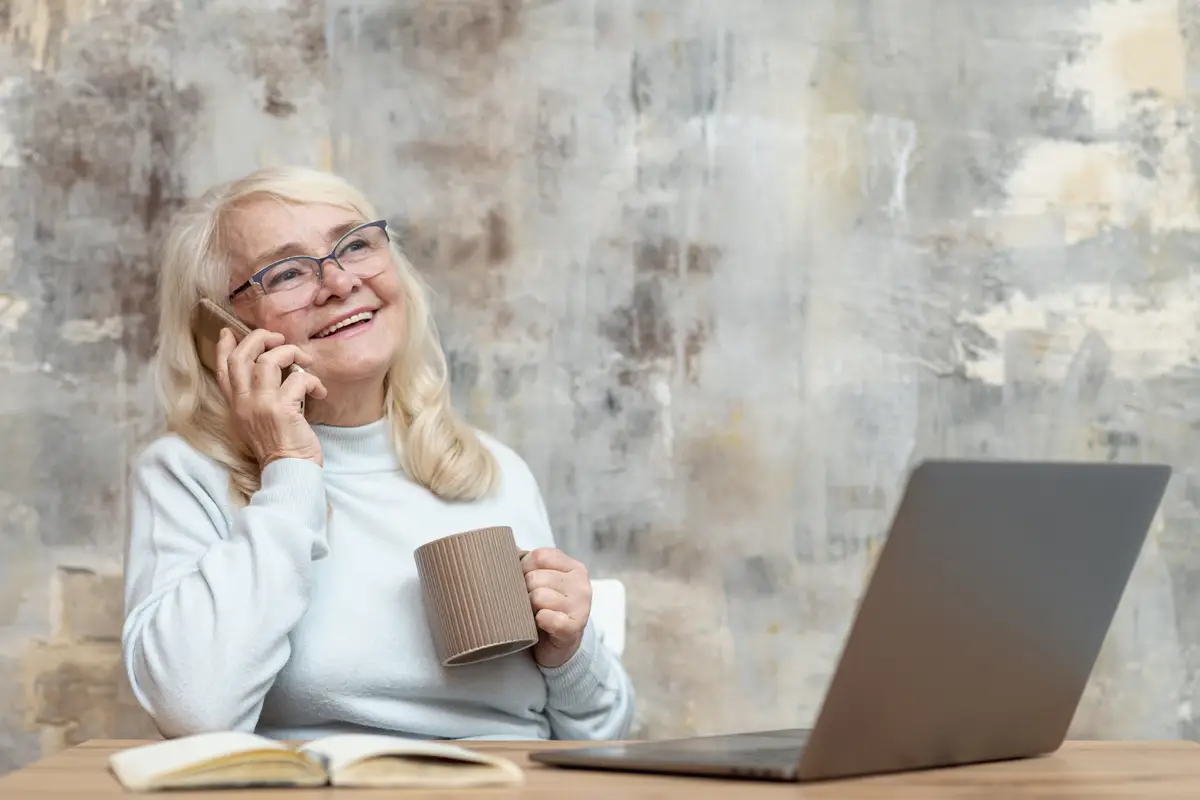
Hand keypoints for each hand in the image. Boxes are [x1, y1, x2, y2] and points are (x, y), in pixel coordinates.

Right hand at [214, 327, 327, 467]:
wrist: (289, 472)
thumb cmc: (279, 447)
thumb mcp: (257, 421)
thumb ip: (256, 397)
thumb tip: (268, 369)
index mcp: (235, 405)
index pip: (222, 369)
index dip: (224, 347)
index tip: (230, 332)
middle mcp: (243, 403)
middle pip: (241, 356)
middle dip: (259, 338)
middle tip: (278, 339)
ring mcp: (261, 405)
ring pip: (268, 360)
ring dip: (290, 353)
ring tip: (306, 361)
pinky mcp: (281, 410)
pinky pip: (297, 379)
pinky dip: (312, 380)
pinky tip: (320, 392)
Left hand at [522, 548, 592, 668]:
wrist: (560, 647)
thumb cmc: (548, 609)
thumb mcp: (542, 582)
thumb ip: (526, 563)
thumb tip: (503, 546)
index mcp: (574, 568)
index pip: (539, 556)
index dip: (523, 567)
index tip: (522, 580)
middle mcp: (581, 585)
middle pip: (536, 577)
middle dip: (524, 591)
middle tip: (527, 602)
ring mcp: (581, 607)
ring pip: (538, 596)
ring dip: (529, 608)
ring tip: (532, 614)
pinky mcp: (573, 628)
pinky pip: (546, 617)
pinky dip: (538, 621)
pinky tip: (540, 624)